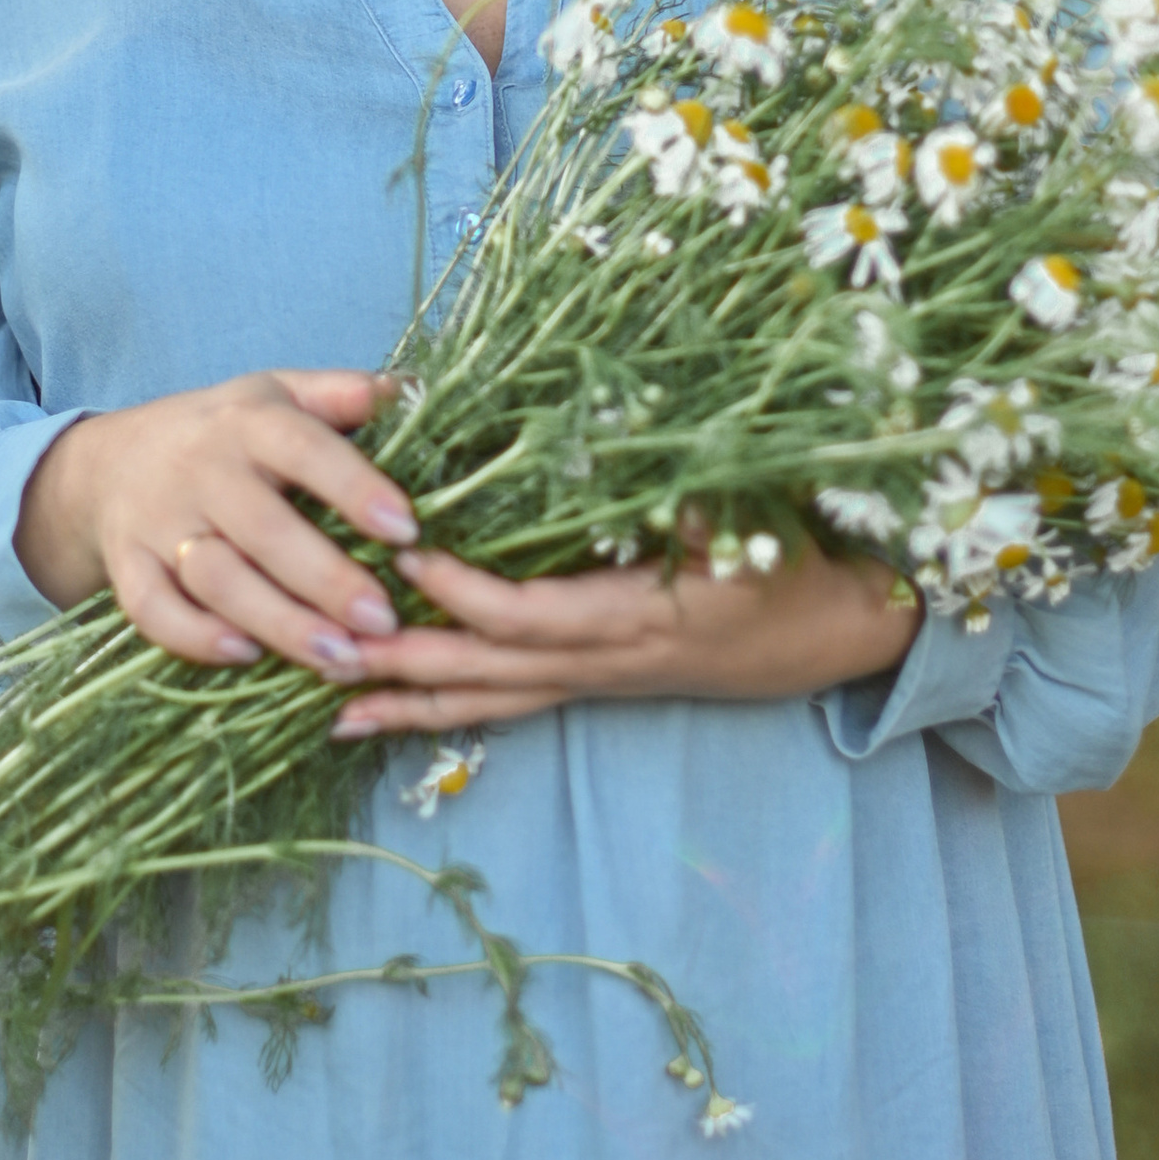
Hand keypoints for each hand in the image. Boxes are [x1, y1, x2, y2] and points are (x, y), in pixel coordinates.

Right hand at [14, 370, 419, 677]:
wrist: (113, 458)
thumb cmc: (226, 431)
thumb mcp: (281, 395)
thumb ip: (344, 394)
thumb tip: (416, 389)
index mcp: (249, 422)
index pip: (303, 449)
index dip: (355, 488)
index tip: (406, 529)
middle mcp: (200, 469)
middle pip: (263, 528)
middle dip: (326, 580)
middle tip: (384, 621)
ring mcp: (158, 521)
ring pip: (215, 578)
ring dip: (278, 622)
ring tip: (339, 657)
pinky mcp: (127, 565)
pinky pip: (152, 609)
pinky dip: (195, 637)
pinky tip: (249, 656)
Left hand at [324, 538, 920, 738]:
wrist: (841, 633)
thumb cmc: (798, 565)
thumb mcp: (755, 523)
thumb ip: (687, 493)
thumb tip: (615, 445)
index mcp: (636, 618)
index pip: (526, 614)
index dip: (460, 590)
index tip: (401, 552)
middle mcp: (605, 663)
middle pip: (485, 672)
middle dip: (400, 661)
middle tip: (317, 645)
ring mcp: (597, 681)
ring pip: (487, 702)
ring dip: (408, 702)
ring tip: (328, 703)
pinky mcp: (596, 683)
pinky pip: (507, 705)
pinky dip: (445, 709)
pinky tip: (389, 714)